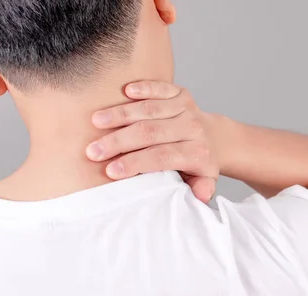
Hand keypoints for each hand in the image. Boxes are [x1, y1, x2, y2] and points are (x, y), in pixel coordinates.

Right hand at [87, 81, 218, 202]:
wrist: (214, 138)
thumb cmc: (197, 164)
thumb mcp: (203, 182)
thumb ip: (201, 189)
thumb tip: (201, 196)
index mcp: (197, 153)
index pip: (161, 157)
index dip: (135, 163)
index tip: (110, 170)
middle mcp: (193, 128)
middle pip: (150, 132)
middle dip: (119, 142)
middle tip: (93, 151)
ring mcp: (186, 108)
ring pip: (149, 109)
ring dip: (120, 114)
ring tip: (96, 122)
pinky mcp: (180, 93)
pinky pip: (159, 87)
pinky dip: (142, 87)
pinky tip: (124, 91)